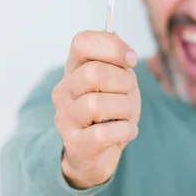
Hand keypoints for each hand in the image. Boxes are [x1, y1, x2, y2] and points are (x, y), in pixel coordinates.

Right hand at [51, 30, 140, 188]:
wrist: (97, 153)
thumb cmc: (111, 111)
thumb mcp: (118, 80)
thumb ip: (117, 60)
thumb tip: (119, 43)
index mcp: (74, 69)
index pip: (81, 41)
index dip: (111, 47)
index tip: (131, 60)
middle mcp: (64, 91)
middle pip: (93, 73)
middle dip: (123, 82)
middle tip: (128, 93)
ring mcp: (66, 118)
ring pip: (98, 103)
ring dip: (125, 109)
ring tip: (125, 116)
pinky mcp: (75, 144)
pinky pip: (104, 133)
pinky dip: (125, 131)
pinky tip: (127, 131)